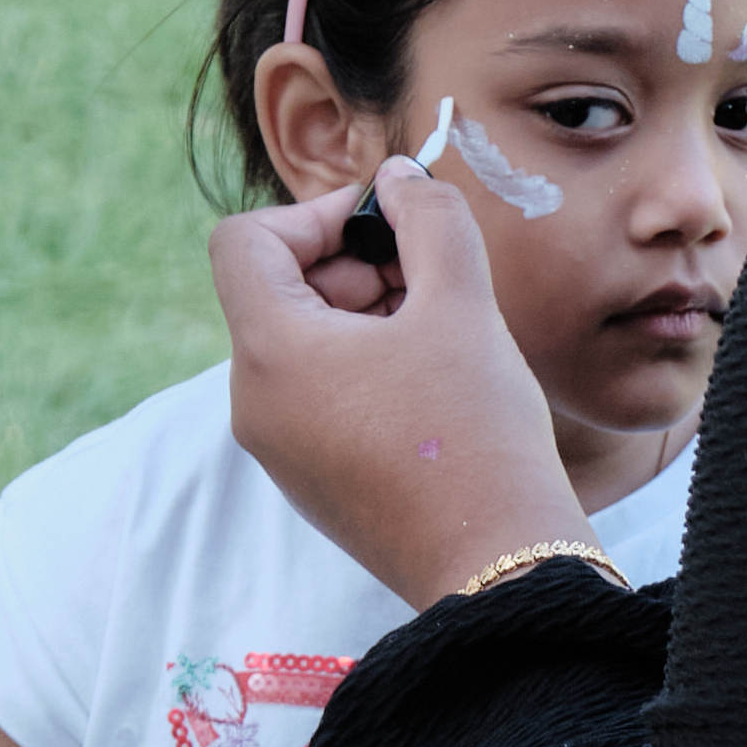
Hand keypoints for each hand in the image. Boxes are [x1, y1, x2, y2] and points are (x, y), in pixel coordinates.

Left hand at [210, 164, 586, 607]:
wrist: (500, 569)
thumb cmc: (477, 435)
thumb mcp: (463, 303)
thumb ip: (428, 218)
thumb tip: (401, 177)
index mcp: (270, 352)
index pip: (245, 242)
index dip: (314, 215)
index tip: (386, 227)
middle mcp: (255, 404)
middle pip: (275, 294)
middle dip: (350, 267)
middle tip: (428, 277)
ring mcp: (281, 453)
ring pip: (302, 350)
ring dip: (364, 320)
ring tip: (441, 335)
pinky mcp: (315, 487)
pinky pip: (319, 402)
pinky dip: (365, 374)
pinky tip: (435, 391)